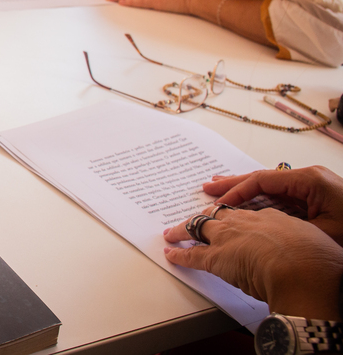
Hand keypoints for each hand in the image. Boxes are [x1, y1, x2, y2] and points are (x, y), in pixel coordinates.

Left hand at [164, 205, 342, 318]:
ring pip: (199, 228)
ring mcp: (229, 238)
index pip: (248, 215)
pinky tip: (170, 254)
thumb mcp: (315, 244)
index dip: (239, 219)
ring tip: (173, 232)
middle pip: (220, 215)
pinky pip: (192, 255)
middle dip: (206, 216)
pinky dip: (179, 255)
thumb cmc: (316, 262)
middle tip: (197, 217)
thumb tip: (310, 254)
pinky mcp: (216, 258)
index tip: (235, 220)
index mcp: (271, 218)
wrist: (302, 270)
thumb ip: (304, 245)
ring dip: (184, 230)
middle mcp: (246, 223)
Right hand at [204, 167, 342, 246]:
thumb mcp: (322, 232)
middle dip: (234, 185)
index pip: (263, 179)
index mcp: (310, 181)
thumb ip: (285, 225)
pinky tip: (248, 204)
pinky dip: (262, 200)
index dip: (237, 190)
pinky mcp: (318, 199)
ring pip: (272, 187)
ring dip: (246, 191)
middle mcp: (310, 179)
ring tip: (219, 190)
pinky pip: (283, 196)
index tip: (217, 200)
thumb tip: (255, 228)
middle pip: (264, 178)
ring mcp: (314, 188)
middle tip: (208, 188)